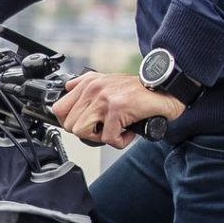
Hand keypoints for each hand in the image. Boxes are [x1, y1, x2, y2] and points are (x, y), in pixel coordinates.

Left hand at [54, 71, 184, 147]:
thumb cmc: (137, 90)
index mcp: (87, 83)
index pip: (59, 108)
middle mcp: (92, 89)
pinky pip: (107, 139)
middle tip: (104, 128)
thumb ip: (85, 85)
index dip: (69, 122)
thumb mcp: (106, 81)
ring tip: (115, 130)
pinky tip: (128, 132)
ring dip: (100, 137)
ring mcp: (104, 99)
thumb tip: (67, 91)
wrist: (164, 89)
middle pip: (70, 125)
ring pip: (82, 132)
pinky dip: (120, 141)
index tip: (85, 125)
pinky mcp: (117, 110)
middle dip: (87, 132)